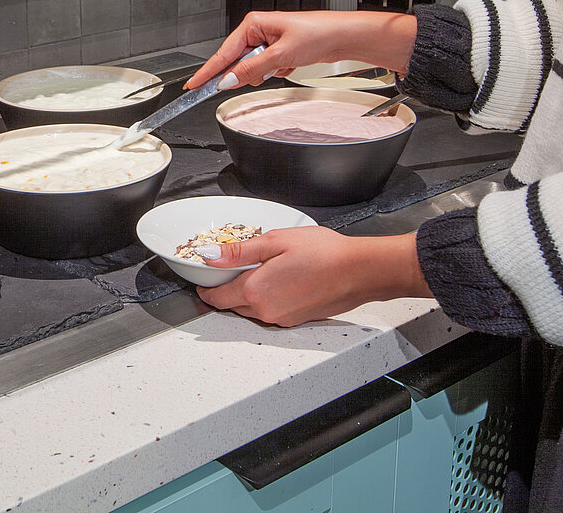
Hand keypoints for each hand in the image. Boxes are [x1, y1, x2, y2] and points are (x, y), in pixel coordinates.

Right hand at [186, 10, 416, 90]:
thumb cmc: (317, 33)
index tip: (194, 85)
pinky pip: (264, 69)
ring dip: (263, 72)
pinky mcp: (276, 51)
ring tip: (283, 64)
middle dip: (247, 72)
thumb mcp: (281, 54)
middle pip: (236, 62)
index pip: (223, 53)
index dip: (208, 71)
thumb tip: (230, 80)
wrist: (342, 36)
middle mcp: (257, 31)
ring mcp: (267, 42)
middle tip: (261, 73)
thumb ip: (252, 69)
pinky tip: (289, 65)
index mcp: (252, 24)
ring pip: (251, 68)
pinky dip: (274, 72)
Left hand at [195, 227, 430, 326]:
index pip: (216, 297)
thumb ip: (238, 253)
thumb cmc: (324, 253)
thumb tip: (210, 258)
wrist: (360, 271)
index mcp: (255, 291)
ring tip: (257, 272)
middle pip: (231, 305)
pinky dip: (266, 299)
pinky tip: (279, 281)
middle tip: (228, 271)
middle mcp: (265, 311)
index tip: (202, 280)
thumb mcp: (274, 242)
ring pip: (251, 310)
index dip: (205, 289)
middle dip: (225, 290)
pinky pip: (270, 312)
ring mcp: (281, 318)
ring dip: (246, 295)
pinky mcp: (296, 321)